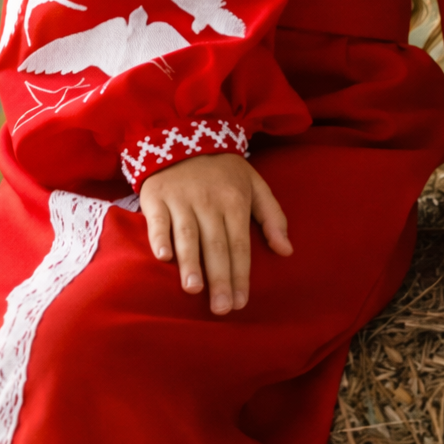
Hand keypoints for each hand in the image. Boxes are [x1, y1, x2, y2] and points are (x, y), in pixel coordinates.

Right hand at [139, 153, 291, 315]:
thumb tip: (286, 251)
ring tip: (194, 290)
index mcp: (235, 201)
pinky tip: (163, 258)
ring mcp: (182, 199)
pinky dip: (159, 238)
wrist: (186, 135)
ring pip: (188, 236)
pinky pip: (157, 220)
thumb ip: (273, 217)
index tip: (241, 302)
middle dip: (220, 279)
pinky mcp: (157, 196)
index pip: (240, 245)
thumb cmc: (224, 170)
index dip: (241, 274)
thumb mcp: (255, 185)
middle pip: (216, 246)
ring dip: (191, 263)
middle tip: (222, 309)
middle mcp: (209, 202)